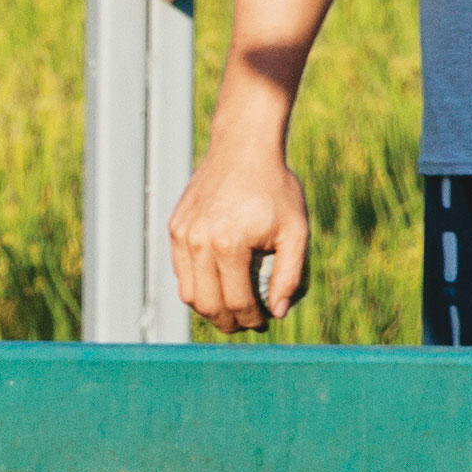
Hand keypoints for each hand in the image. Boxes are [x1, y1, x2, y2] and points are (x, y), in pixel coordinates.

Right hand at [168, 133, 312, 332]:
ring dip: (209, 308)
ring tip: (232, 308)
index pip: (236, 301)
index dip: (252, 319)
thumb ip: (291, 275)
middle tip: (247, 322)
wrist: (243, 149)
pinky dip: (198, 284)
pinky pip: (182, 271)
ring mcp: (183, 234)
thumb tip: (278, 312)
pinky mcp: (176, 228)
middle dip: (229, 322)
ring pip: (189, 293)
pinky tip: (219, 281)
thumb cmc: (275, 188)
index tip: (264, 321)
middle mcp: (199, 241)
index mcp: (229, 244)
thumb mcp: (296, 231)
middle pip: (208, 304)